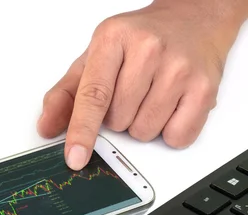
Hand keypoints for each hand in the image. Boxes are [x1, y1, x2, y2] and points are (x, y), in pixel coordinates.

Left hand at [37, 0, 246, 169]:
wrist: (193, 18)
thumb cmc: (139, 40)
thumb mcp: (95, 58)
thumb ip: (66, 94)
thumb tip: (46, 128)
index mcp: (113, 39)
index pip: (93, 95)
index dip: (81, 130)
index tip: (74, 157)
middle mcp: (149, 49)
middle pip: (118, 120)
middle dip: (117, 117)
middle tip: (130, 90)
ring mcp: (180, 67)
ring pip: (144, 132)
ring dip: (141, 124)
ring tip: (151, 94)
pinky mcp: (205, 87)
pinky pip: (177, 136)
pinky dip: (169, 131)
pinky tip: (170, 105)